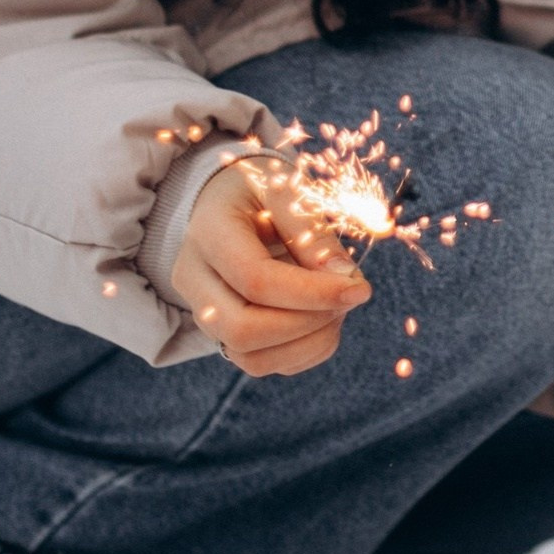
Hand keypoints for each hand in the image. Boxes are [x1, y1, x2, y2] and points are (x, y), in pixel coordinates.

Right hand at [171, 159, 371, 377]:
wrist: (229, 200)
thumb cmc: (261, 189)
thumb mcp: (287, 190)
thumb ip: (313, 232)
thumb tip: (347, 278)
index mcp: (209, 232)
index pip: (255, 280)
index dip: (312, 292)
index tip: (359, 288)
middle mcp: (194, 279)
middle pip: (242, 330)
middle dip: (307, 323)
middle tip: (350, 298)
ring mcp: (202, 312)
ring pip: (250, 358)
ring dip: (308, 342)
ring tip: (340, 307)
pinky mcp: (221, 334)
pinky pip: (261, 364)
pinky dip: (303, 352)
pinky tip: (325, 319)